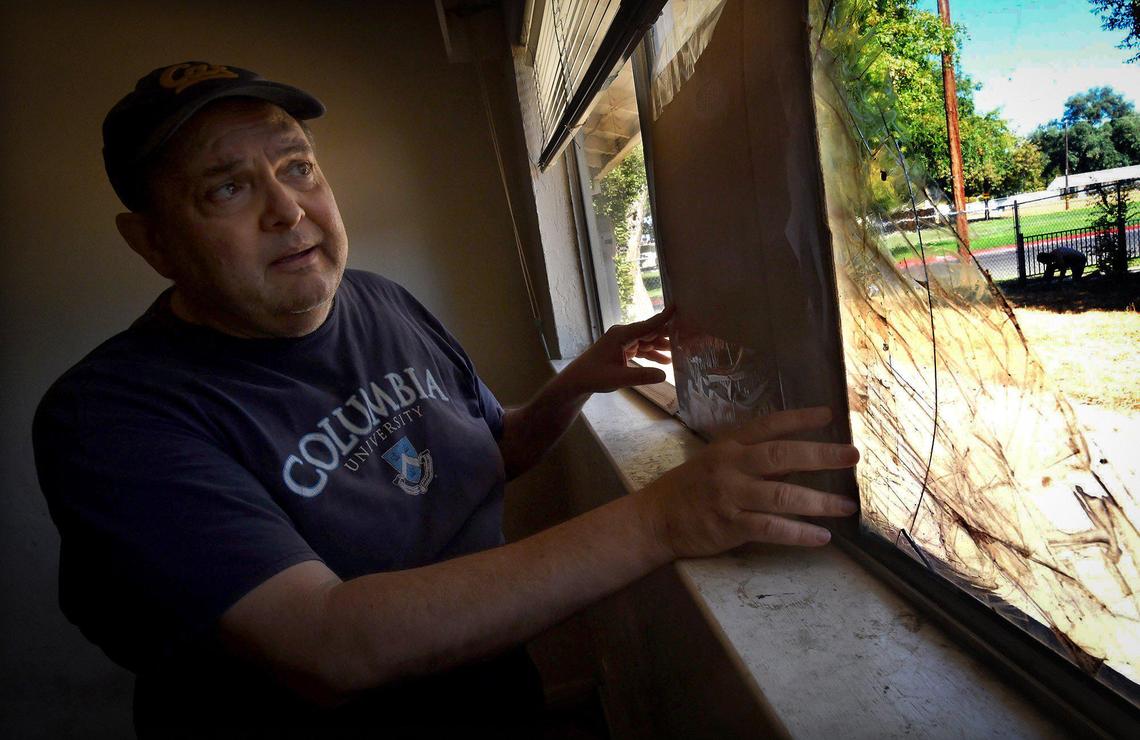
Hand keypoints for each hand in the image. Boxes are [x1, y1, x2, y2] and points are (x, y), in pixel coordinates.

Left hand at [561, 305, 675, 394]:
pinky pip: (642, 349)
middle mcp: (623, 334)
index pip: (646, 325)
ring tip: (681, 349)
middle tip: (689, 333)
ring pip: (648, 341)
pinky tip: (666, 361)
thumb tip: (665, 374)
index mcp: (621, 335)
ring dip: (662, 345)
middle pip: (650, 331)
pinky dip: (653, 354)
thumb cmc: (594, 376)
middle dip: (668, 333)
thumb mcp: (618, 378)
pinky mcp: (624, 350)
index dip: (663, 317)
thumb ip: (641, 376)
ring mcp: (624, 341)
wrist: (578, 380)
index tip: (677, 306)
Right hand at [635, 407, 858, 558]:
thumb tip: (801, 458)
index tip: (829, 414)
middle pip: (781, 455)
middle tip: (852, 455)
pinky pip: (770, 528)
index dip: (799, 418)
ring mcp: (729, 496)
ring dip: (818, 501)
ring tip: (846, 506)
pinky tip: (822, 537)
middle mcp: (730, 466)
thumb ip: (754, 460)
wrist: (655, 518)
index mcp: (728, 446)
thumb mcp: (717, 462)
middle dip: (820, 454)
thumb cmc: (690, 488)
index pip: (768, 425)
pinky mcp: (729, 525)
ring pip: (781, 495)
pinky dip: (798, 533)